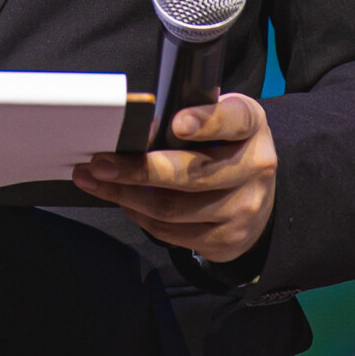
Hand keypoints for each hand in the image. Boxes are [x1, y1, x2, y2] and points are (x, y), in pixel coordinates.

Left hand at [71, 91, 277, 263]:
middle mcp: (254, 166)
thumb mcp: (218, 120)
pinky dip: (140, 215)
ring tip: (98, 182)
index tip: (176, 124)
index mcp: (251, 126)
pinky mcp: (226, 239)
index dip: (205, 121)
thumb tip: (139, 129)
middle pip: (191, 173)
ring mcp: (243, 207)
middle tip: (101, 164)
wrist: (256, 195)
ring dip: (126, 196)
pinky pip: (170, 231)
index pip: (233, 120)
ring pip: (172, 207)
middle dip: (138, 169)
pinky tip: (126, 201)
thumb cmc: (224, 147)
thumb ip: (188, 116)